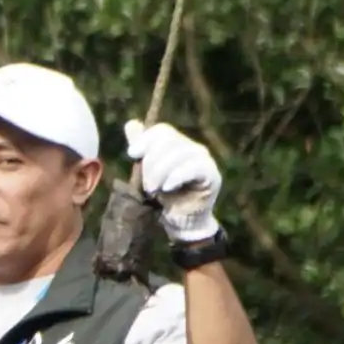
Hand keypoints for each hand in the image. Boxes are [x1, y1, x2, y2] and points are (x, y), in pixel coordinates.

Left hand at [123, 120, 221, 243]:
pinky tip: (167, 188)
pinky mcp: (212, 174)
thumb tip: (132, 123)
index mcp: (177, 144)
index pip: (161, 130)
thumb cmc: (164, 195)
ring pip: (178, 154)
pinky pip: (193, 168)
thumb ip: (141, 149)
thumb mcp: (147, 171)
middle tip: (147, 185)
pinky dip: (176, 176)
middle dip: (150, 163)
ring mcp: (204, 159)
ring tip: (154, 190)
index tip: (132, 155)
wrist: (181, 220)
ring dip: (160, 173)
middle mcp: (192, 147)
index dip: (145, 140)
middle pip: (167, 141)